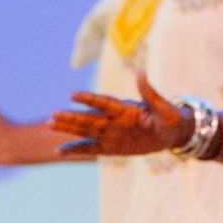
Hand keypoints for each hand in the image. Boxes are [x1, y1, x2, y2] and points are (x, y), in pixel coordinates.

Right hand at [50, 74, 191, 156]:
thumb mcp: (164, 107)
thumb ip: (150, 93)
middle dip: (72, 117)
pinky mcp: (110, 147)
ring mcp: (110, 133)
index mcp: (125, 108)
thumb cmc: (170, 118)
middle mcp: (113, 119)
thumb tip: (141, 73)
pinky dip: (75, 149)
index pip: (104, 102)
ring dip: (68, 128)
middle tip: (53, 114)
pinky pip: (90, 149)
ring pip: (85, 130)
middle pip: (89, 118)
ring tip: (50, 123)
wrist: (172, 133)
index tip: (73, 94)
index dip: (89, 98)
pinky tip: (60, 150)